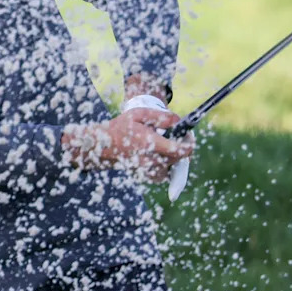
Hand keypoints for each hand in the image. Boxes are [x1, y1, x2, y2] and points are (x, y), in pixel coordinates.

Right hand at [62, 108, 194, 182]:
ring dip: (173, 156)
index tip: (187, 134)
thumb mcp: (138, 114)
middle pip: (179, 158)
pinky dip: (166, 165)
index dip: (190, 143)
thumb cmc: (120, 127)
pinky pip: (164, 173)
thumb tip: (178, 120)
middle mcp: (151, 160)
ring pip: (173, 166)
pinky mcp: (146, 176)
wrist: (101, 147)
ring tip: (163, 144)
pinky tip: (157, 154)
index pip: (181, 150)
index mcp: (150, 144)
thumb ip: (160, 116)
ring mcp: (148, 171)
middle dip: (181, 146)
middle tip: (174, 134)